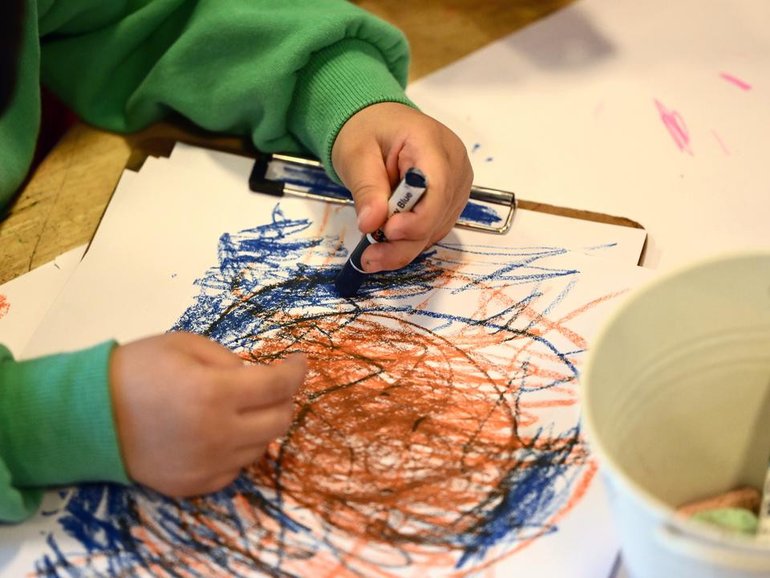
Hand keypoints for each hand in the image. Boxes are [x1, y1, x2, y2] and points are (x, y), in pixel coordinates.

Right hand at [109, 332, 306, 496]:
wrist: (88, 414)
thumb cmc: (138, 369)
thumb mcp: (186, 345)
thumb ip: (230, 360)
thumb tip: (259, 378)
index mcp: (215, 393)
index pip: (279, 385)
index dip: (297, 371)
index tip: (299, 362)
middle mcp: (218, 434)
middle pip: (280, 420)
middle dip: (284, 398)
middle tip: (272, 385)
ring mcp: (207, 464)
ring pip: (262, 447)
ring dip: (262, 423)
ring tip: (242, 406)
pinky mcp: (194, 485)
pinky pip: (236, 469)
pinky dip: (239, 448)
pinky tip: (223, 431)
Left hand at [332, 102, 472, 272]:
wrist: (377, 122)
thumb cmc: (367, 131)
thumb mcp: (356, 155)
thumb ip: (366, 188)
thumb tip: (371, 223)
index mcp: (431, 143)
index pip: (437, 188)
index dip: (417, 218)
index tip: (388, 232)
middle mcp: (454, 164)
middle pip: (438, 214)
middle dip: (404, 241)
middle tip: (369, 257)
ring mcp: (456, 183)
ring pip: (437, 227)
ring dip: (405, 246)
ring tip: (372, 254)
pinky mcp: (449, 199)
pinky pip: (434, 228)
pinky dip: (410, 240)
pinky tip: (387, 244)